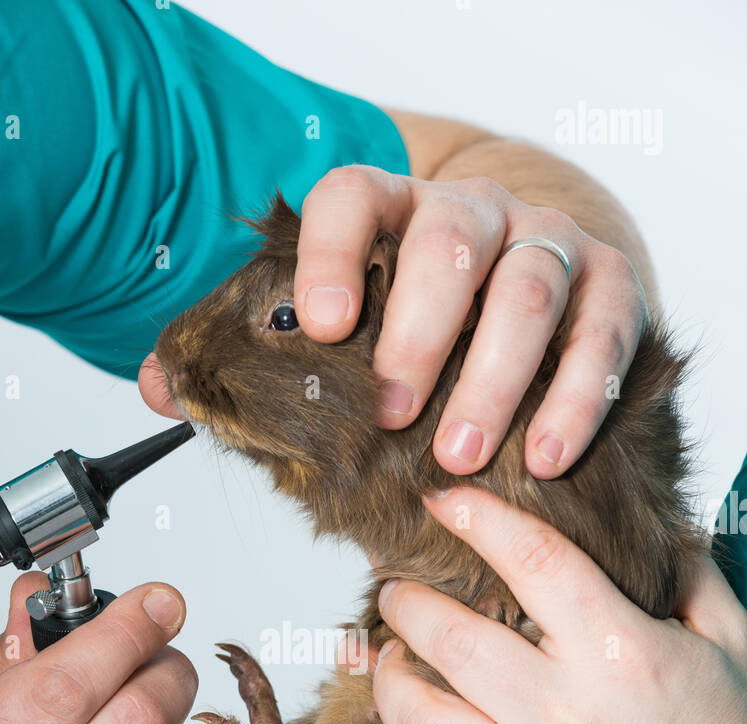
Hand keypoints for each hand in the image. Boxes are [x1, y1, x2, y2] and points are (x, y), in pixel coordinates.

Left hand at [294, 167, 647, 476]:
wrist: (532, 321)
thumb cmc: (420, 342)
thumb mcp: (353, 339)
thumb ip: (281, 361)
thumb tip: (178, 392)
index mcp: (394, 212)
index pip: (352, 198)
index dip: (331, 253)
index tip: (321, 325)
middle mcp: (475, 211)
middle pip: (448, 246)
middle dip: (417, 334)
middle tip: (390, 414)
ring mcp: (548, 241)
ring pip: (527, 292)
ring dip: (492, 379)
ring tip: (460, 456)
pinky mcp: (612, 285)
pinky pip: (601, 336)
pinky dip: (576, 400)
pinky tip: (544, 458)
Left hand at [372, 489, 746, 723]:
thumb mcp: (731, 646)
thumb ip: (688, 577)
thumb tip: (653, 524)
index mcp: (619, 656)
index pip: (531, 559)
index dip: (477, 518)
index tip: (445, 502)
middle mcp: (562, 716)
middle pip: (447, 636)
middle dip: (405, 602)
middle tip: (395, 592)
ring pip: (414, 720)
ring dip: (388, 682)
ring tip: (389, 663)